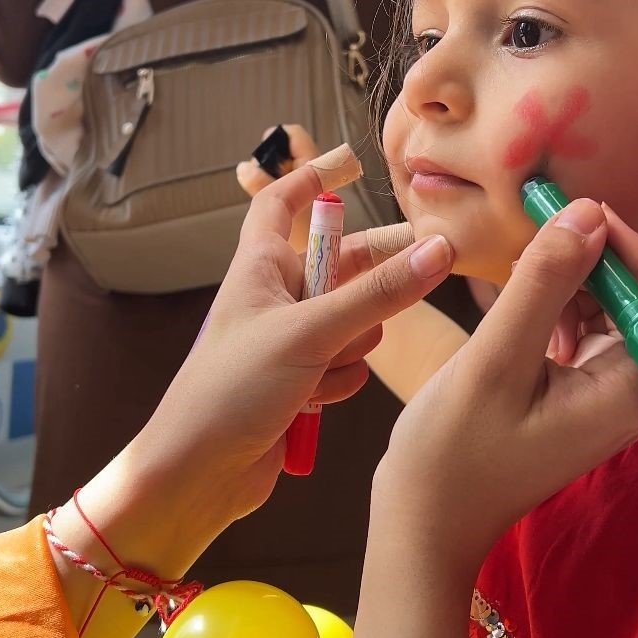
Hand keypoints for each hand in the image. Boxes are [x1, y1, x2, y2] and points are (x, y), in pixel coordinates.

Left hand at [68, 147, 453, 585]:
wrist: (198, 475)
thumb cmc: (230, 391)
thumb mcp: (309, 334)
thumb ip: (377, 294)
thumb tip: (439, 251)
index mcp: (258, 267)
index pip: (282, 202)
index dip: (312, 177)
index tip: (350, 161)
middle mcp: (275, 298)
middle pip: (342, 266)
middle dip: (371, 282)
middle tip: (430, 267)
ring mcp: (289, 343)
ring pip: (354, 322)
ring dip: (352, 346)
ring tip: (321, 369)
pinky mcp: (300, 384)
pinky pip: (346, 366)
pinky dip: (338, 382)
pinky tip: (312, 402)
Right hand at [373, 199, 637, 577]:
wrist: (429, 518)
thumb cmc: (454, 453)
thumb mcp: (492, 362)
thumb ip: (543, 286)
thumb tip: (586, 216)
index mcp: (630, 391)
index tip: (583, 231)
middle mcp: (635, 391)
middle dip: (613, 260)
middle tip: (548, 241)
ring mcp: (613, 393)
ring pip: (632, 311)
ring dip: (587, 279)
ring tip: (527, 275)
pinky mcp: (586, 391)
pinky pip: (601, 330)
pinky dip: (570, 303)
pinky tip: (526, 307)